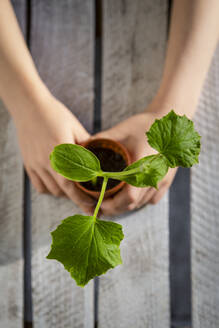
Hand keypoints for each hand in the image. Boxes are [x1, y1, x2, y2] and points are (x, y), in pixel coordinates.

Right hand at [14, 94, 95, 212]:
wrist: (29, 106)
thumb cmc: (55, 115)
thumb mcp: (76, 128)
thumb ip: (87, 146)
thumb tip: (98, 159)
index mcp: (62, 153)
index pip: (73, 184)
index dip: (83, 198)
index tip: (93, 205)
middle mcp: (47, 162)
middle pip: (63, 190)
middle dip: (77, 198)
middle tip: (88, 202)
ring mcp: (36, 165)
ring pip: (52, 190)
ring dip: (64, 192)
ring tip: (75, 189)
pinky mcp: (28, 164)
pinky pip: (39, 185)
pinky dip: (49, 188)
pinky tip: (58, 184)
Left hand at [93, 113, 176, 215]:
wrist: (171, 124)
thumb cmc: (146, 125)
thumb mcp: (122, 130)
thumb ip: (102, 139)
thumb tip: (82, 146)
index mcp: (143, 166)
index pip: (128, 197)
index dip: (112, 203)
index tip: (99, 201)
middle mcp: (155, 177)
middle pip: (133, 204)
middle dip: (114, 207)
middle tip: (100, 202)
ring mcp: (162, 180)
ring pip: (141, 204)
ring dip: (125, 205)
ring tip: (111, 200)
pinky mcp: (166, 181)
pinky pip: (150, 199)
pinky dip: (138, 201)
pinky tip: (128, 194)